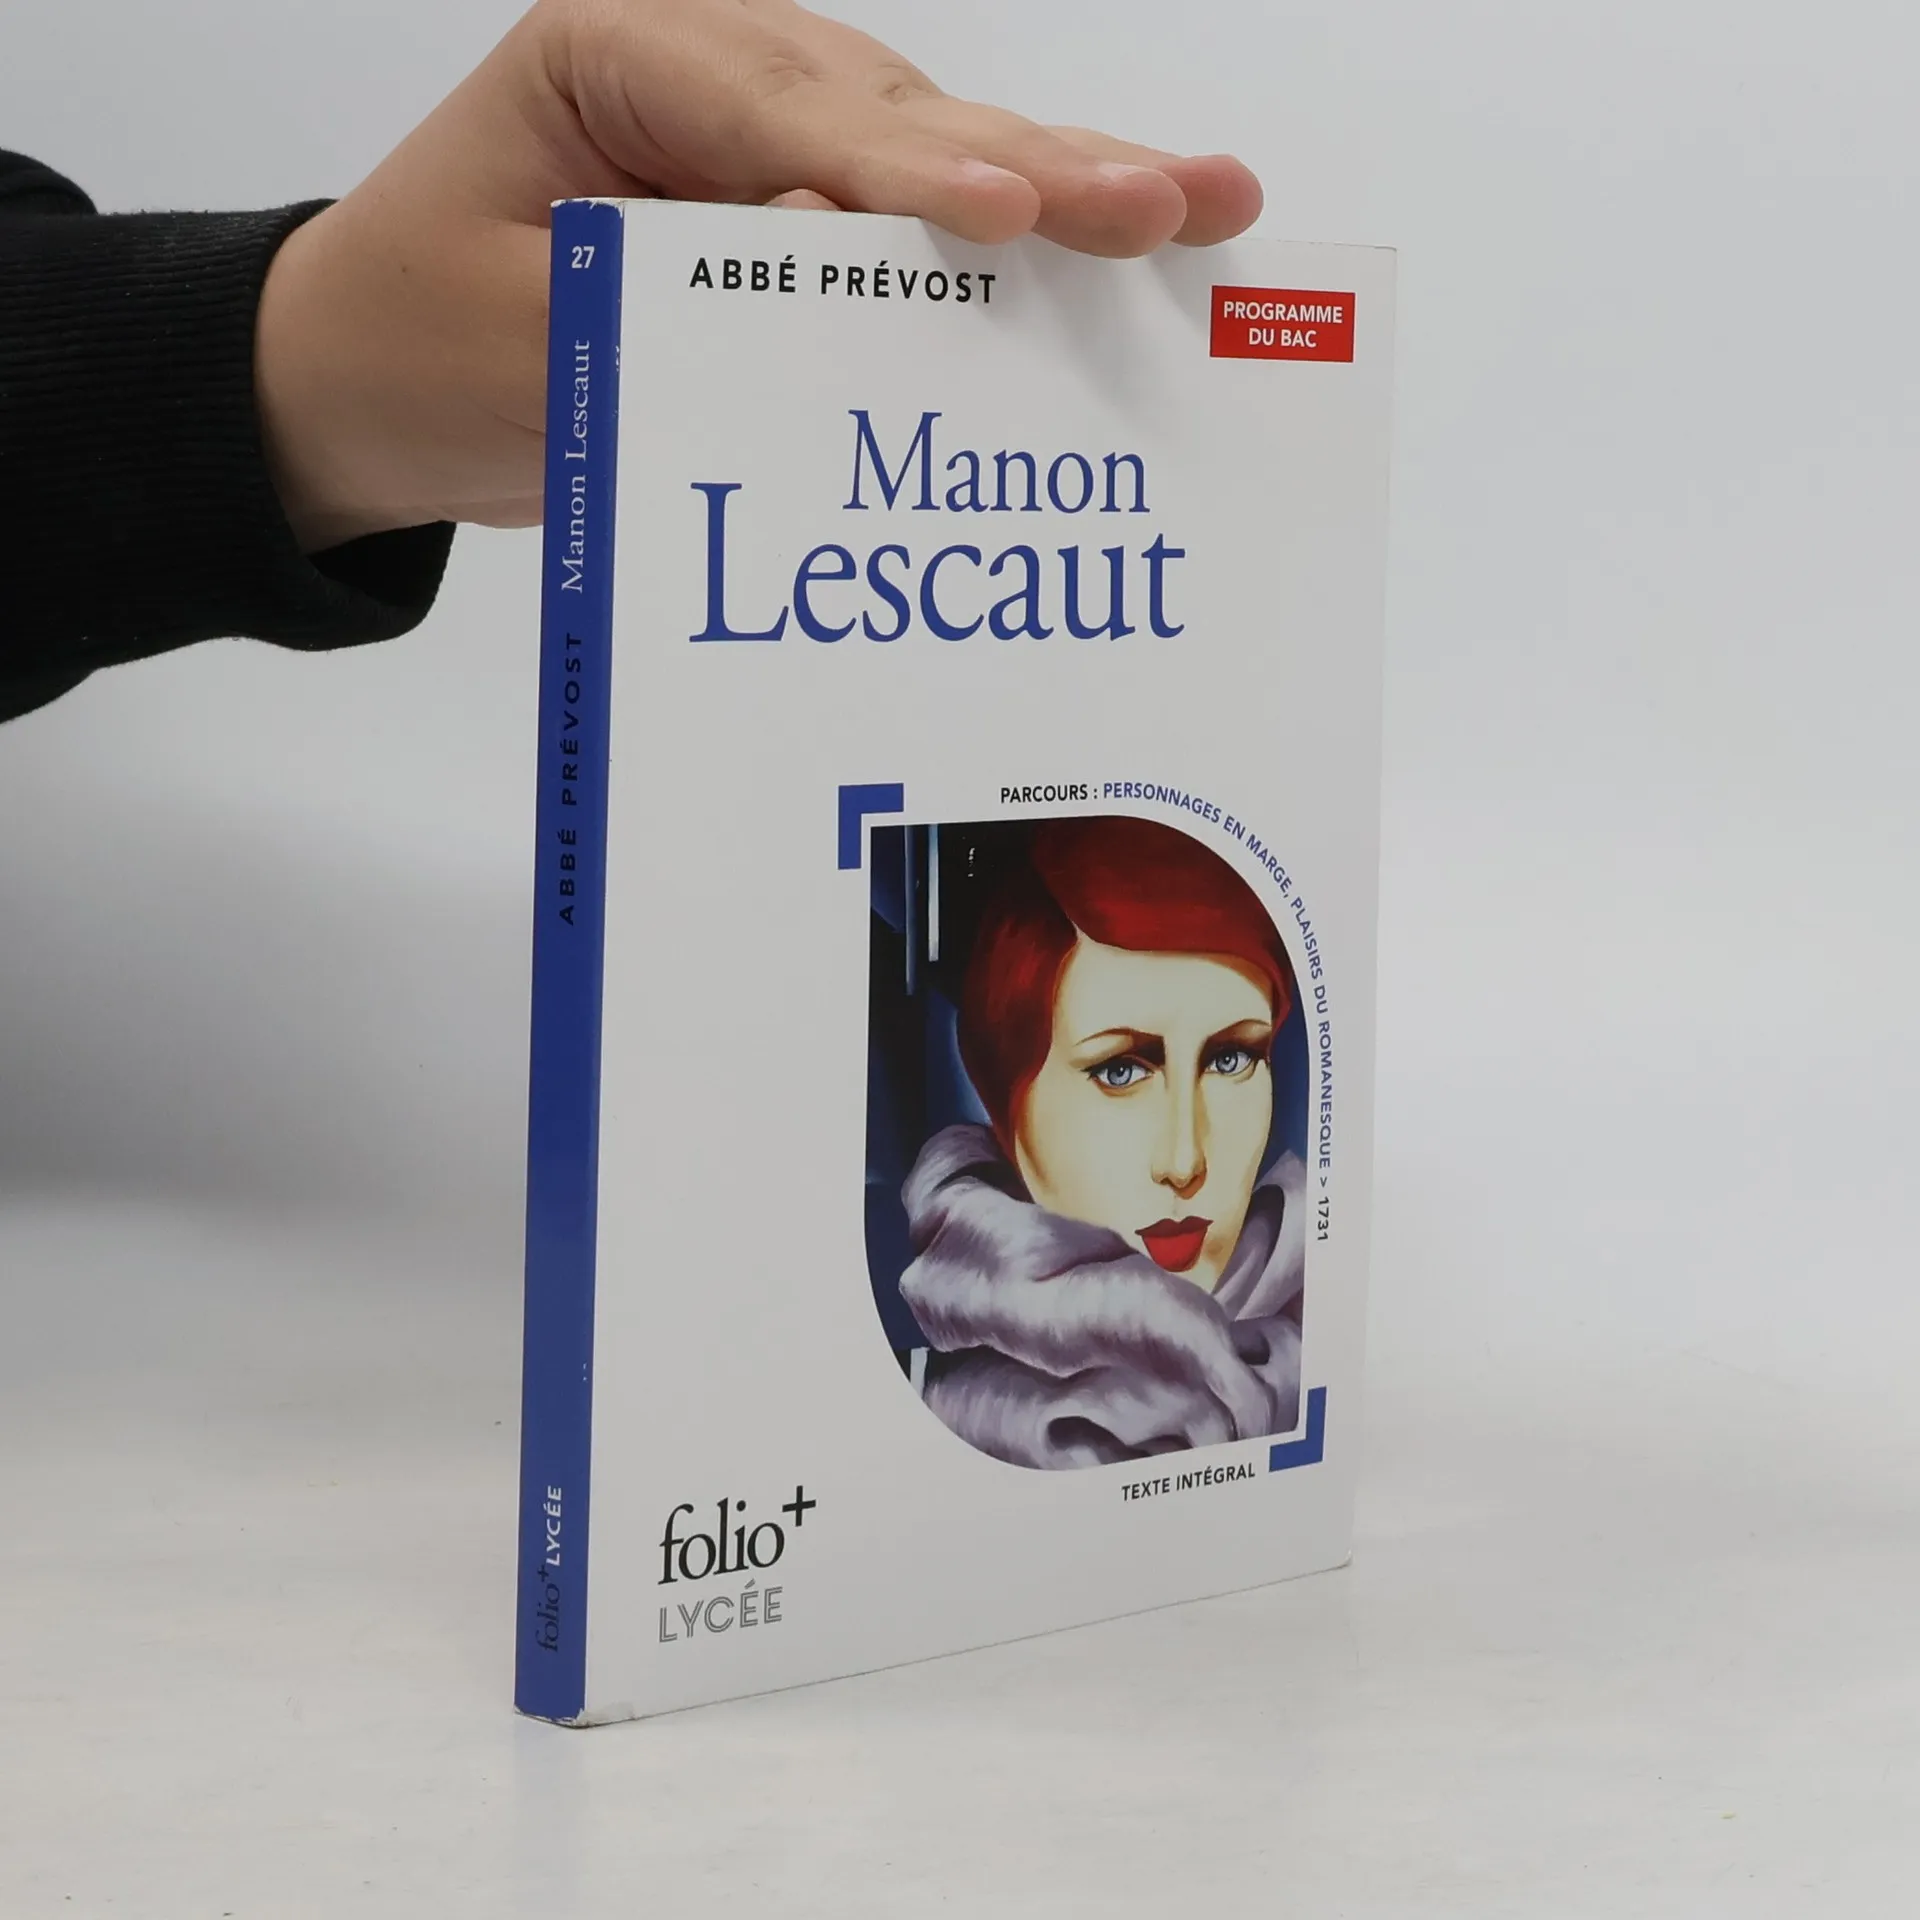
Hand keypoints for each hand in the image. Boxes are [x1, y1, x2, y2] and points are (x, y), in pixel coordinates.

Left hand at [254, 0, 1263, 552]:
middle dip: (1035, 165)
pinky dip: (1023, 252)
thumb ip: (663, 300)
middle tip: (1168, 202)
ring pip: (936, 156)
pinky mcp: (800, 220)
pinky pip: (922, 228)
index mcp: (616, 57)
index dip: (905, 170)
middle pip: (893, 116)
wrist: (372, 390)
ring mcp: (771, 143)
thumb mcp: (513, 336)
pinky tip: (1134, 243)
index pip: (777, 109)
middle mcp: (713, 76)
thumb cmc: (416, 347)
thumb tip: (834, 257)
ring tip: (1204, 205)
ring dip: (1068, 189)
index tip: (1013, 212)